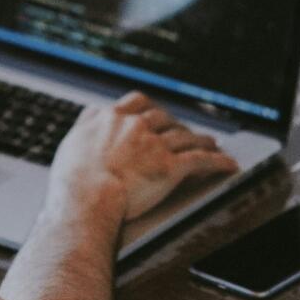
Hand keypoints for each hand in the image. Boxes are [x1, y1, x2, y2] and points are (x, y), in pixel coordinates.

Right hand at [50, 92, 238, 222]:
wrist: (87, 198)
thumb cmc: (73, 180)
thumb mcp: (71, 142)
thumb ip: (85, 124)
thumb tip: (90, 114)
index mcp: (111, 118)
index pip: (136, 102)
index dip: (149, 107)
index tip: (154, 112)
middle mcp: (135, 126)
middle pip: (163, 118)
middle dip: (176, 125)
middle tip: (183, 132)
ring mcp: (154, 145)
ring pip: (185, 136)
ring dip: (201, 139)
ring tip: (211, 143)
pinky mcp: (171, 166)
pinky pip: (200, 160)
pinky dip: (217, 161)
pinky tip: (228, 163)